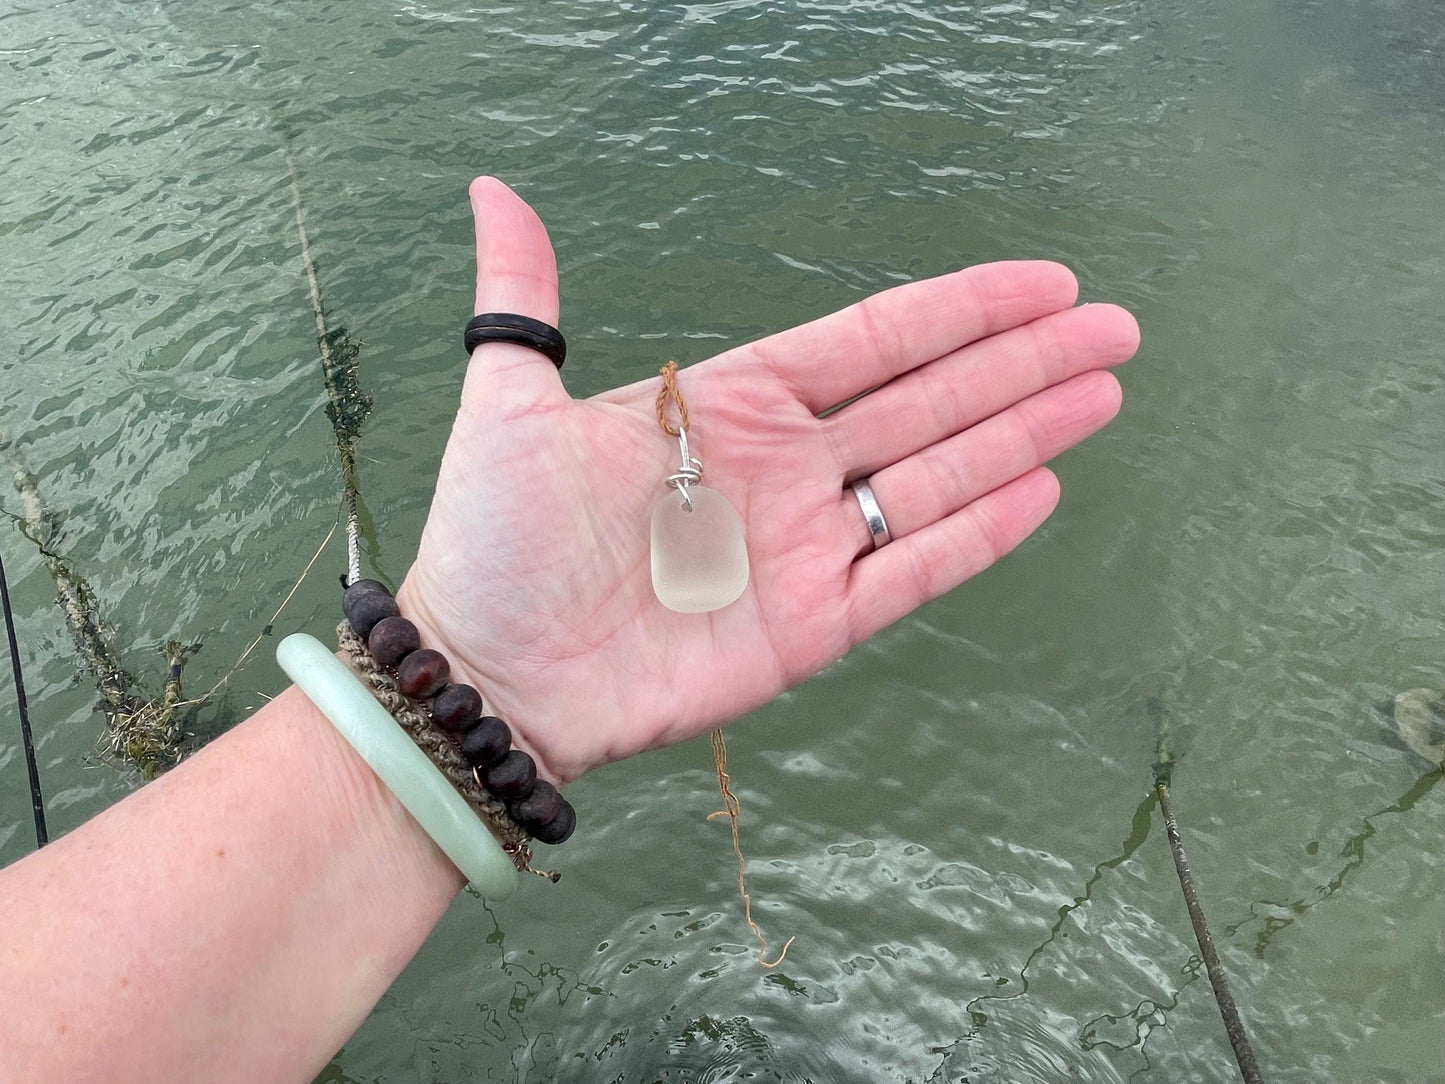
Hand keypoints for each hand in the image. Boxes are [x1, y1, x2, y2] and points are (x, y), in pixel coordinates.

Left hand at [398, 178, 1137, 784]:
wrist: (491, 675)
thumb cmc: (494, 543)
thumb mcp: (507, 404)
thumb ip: (525, 300)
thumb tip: (493, 185)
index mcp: (733, 407)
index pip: (873, 342)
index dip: (961, 310)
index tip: (1043, 283)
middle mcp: (785, 471)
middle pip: (930, 400)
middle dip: (1023, 362)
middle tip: (1114, 327)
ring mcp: (805, 550)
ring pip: (939, 478)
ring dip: (1023, 435)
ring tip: (1102, 392)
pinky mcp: (811, 629)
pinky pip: (913, 573)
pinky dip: (978, 534)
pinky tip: (1042, 488)